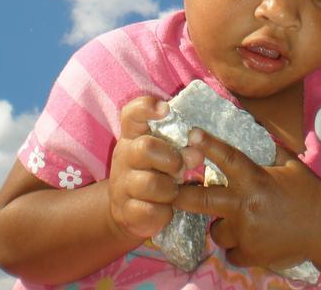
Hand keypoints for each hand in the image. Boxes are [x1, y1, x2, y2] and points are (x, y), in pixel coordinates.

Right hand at [109, 96, 201, 239]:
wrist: (128, 210)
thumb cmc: (153, 171)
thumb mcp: (163, 153)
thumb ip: (180, 146)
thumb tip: (198, 151)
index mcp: (133, 135)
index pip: (132, 113)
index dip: (147, 107)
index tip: (166, 109)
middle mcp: (124, 155)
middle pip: (145, 147)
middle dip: (172, 158)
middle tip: (182, 169)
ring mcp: (122, 184)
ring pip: (149, 183)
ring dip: (170, 189)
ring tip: (174, 191)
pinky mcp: (126, 211)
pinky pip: (149, 211)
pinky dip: (164, 212)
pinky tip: (165, 210)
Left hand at [173, 128, 320, 268]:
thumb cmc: (307, 191)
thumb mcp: (288, 164)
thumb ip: (267, 149)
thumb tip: (252, 129)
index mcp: (255, 179)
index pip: (227, 157)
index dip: (208, 144)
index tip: (191, 133)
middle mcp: (246, 205)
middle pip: (202, 200)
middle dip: (181, 196)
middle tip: (169, 192)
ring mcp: (247, 232)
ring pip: (216, 231)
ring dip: (221, 225)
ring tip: (234, 220)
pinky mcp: (252, 254)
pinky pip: (232, 252)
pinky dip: (237, 247)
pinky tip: (248, 238)